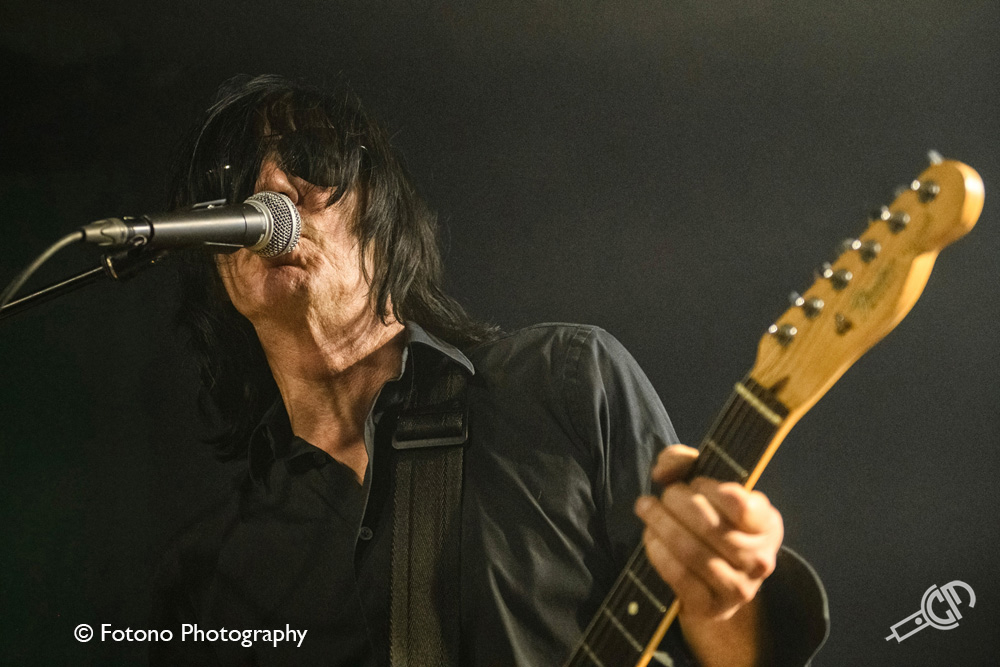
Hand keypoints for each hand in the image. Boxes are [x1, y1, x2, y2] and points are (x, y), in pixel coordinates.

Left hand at [634, 444, 782, 665]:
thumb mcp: (706, 486)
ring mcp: (739, 588)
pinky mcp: (712, 607)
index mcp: (767, 524)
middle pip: (710, 527)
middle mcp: (761, 559)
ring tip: (646, 509)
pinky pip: (681, 578)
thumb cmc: (710, 520)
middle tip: (661, 496)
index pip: (739, 504)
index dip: (709, 489)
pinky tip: (650, 537)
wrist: (713, 582)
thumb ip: (685, 462)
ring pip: (693, 553)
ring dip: (661, 526)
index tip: (694, 483)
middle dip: (676, 504)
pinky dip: (659, 554)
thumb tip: (663, 470)